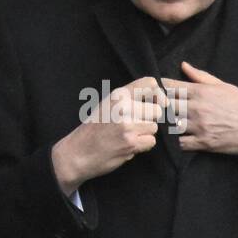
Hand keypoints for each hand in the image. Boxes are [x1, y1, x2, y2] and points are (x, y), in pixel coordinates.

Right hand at [52, 77, 163, 195]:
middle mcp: (122, 106)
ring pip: (154, 127)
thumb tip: (161, 99)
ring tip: (128, 136)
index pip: (151, 84)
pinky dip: (143, 146)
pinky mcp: (131, 142)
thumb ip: (129, 99)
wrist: (76, 153)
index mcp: (117, 95)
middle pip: (157, 110)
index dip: (159, 95)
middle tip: (134, 126)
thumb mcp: (107, 106)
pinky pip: (151, 141)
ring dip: (145, 134)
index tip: (159, 103)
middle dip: (149, 120)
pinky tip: (128, 145)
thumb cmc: (94, 129)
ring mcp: (127, 125)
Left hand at [163, 62, 237, 156]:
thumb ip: (201, 77)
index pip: (170, 87)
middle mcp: (198, 108)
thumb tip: (183, 65)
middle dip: (163, 107)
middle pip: (167, 106)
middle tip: (162, 109)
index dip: (162, 88)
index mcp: (202, 92)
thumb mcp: (225, 86)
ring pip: (171, 125)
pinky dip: (178, 141)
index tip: (160, 91)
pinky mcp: (205, 143)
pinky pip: (181, 143)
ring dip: (170, 125)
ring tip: (171, 124)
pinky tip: (182, 138)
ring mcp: (200, 127)